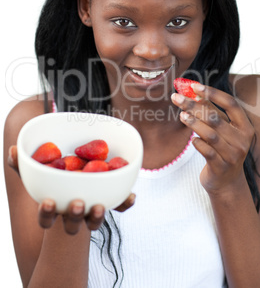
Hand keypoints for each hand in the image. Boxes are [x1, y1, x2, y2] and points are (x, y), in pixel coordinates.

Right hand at [8, 145, 135, 233]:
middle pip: (72, 224)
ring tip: (98, 205)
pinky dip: (125, 203)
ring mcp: (91, 209)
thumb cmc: (54, 173)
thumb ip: (25, 162)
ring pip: (94, 220)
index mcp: (54, 207)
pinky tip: (130, 196)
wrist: (78, 171)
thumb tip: (12, 150)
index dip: (46, 214)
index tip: (48, 202)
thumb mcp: (39, 167)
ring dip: (97, 216)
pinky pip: (118, 206)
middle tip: (77, 203)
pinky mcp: (109, 201)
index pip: (46, 218)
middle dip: (75, 216)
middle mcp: (73, 213)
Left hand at [171, 84, 254, 194]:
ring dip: (194, 123)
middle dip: (194, 106)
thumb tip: (194, 93)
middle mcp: (242, 140)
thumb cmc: (222, 150)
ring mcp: (233, 155)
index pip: (231, 104)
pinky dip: (198, 143)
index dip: (213, 93)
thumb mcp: (221, 130)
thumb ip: (211, 112)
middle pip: (216, 118)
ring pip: (211, 134)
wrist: (226, 182)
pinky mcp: (221, 167)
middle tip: (176, 97)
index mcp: (244, 126)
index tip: (194, 86)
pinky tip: (192, 140)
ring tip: (181, 115)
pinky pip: (207, 152)